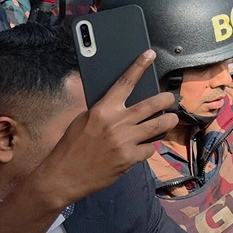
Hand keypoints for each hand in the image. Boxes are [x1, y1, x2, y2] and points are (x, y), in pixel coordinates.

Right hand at [33, 51, 176, 208]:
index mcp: (102, 110)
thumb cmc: (71, 147)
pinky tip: (143, 147)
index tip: (150, 55)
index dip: (139, 66)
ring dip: (169, 121)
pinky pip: (150, 148)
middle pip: (152, 104)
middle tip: (170, 98)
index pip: (125, 83)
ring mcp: (125, 141)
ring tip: (170, 119)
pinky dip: (148, 147)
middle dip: (166, 99)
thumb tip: (120, 101)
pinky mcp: (130, 158)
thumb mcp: (82, 120)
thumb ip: (103, 110)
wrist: (63, 177)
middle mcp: (116, 123)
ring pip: (159, 125)